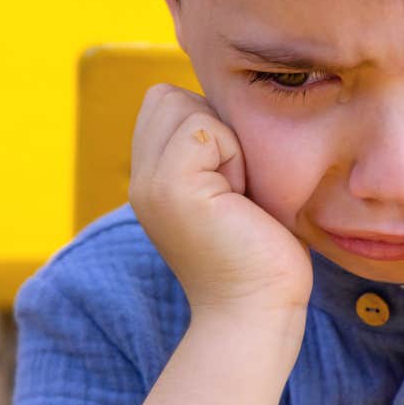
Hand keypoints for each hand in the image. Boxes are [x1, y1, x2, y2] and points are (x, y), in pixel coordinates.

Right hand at [129, 83, 313, 316]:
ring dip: (227, 141)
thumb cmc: (262, 250)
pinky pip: (204, 127)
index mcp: (152, 178)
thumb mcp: (231, 186)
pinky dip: (234, 154)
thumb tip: (229, 95)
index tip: (232, 176)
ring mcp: (150, 183)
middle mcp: (141, 179)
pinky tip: (241, 198)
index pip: (164, 100)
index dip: (208, 123)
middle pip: (169, 95)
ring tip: (237, 193)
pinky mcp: (171, 187)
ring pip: (185, 104)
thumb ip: (214, 146)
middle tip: (235, 184)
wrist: (259, 310)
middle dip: (214, 126)